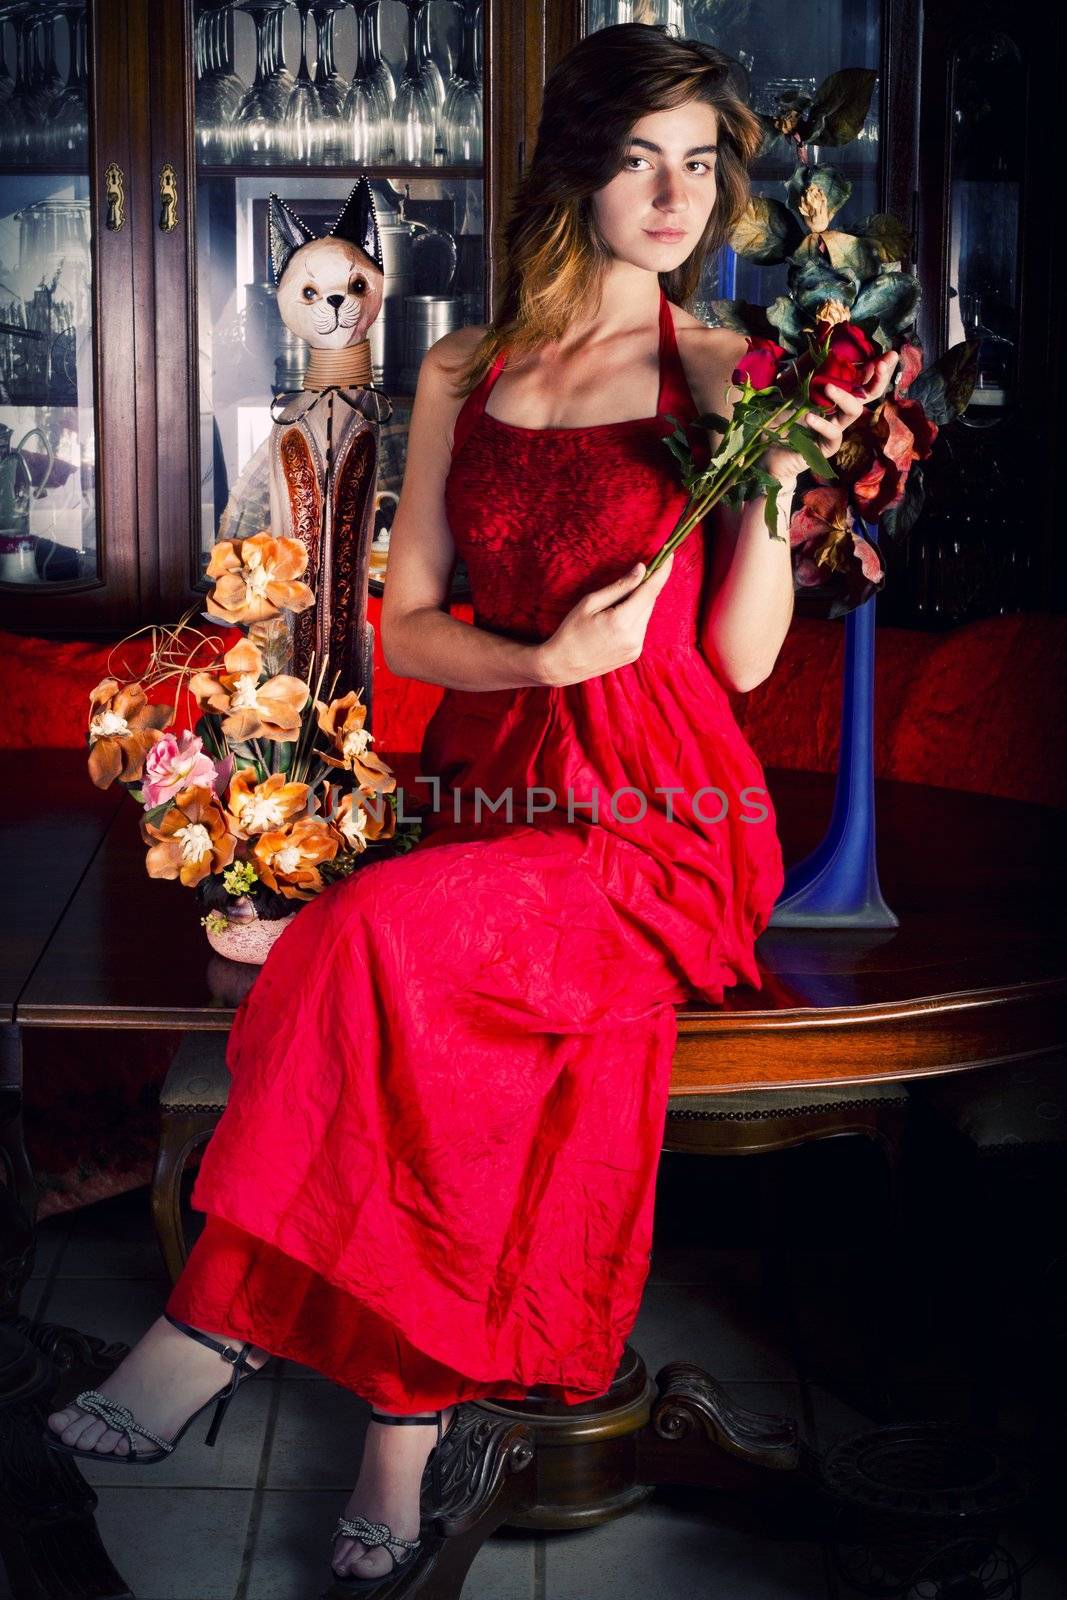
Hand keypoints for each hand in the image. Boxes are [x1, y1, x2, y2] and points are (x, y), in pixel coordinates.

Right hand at [537, 551, 674, 686]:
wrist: (563, 665)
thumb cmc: (571, 630)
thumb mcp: (590, 602)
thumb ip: (620, 586)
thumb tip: (642, 570)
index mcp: (622, 621)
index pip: (650, 590)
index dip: (662, 571)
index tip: (670, 555)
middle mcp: (634, 636)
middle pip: (650, 601)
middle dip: (647, 586)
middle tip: (639, 572)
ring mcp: (636, 647)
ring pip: (646, 615)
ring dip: (639, 602)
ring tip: (616, 603)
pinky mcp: (635, 654)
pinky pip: (641, 628)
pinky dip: (635, 617)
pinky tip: (616, 620)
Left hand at [759, 347, 900, 490]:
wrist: (763, 450)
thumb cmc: (776, 416)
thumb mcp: (787, 384)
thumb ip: (805, 364)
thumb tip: (824, 339)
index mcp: (834, 394)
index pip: (862, 379)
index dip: (877, 367)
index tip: (887, 354)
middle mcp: (838, 411)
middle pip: (868, 395)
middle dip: (879, 378)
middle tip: (881, 363)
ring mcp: (833, 430)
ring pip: (853, 412)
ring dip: (845, 397)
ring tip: (828, 388)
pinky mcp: (824, 448)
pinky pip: (833, 435)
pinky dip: (823, 425)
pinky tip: (810, 417)